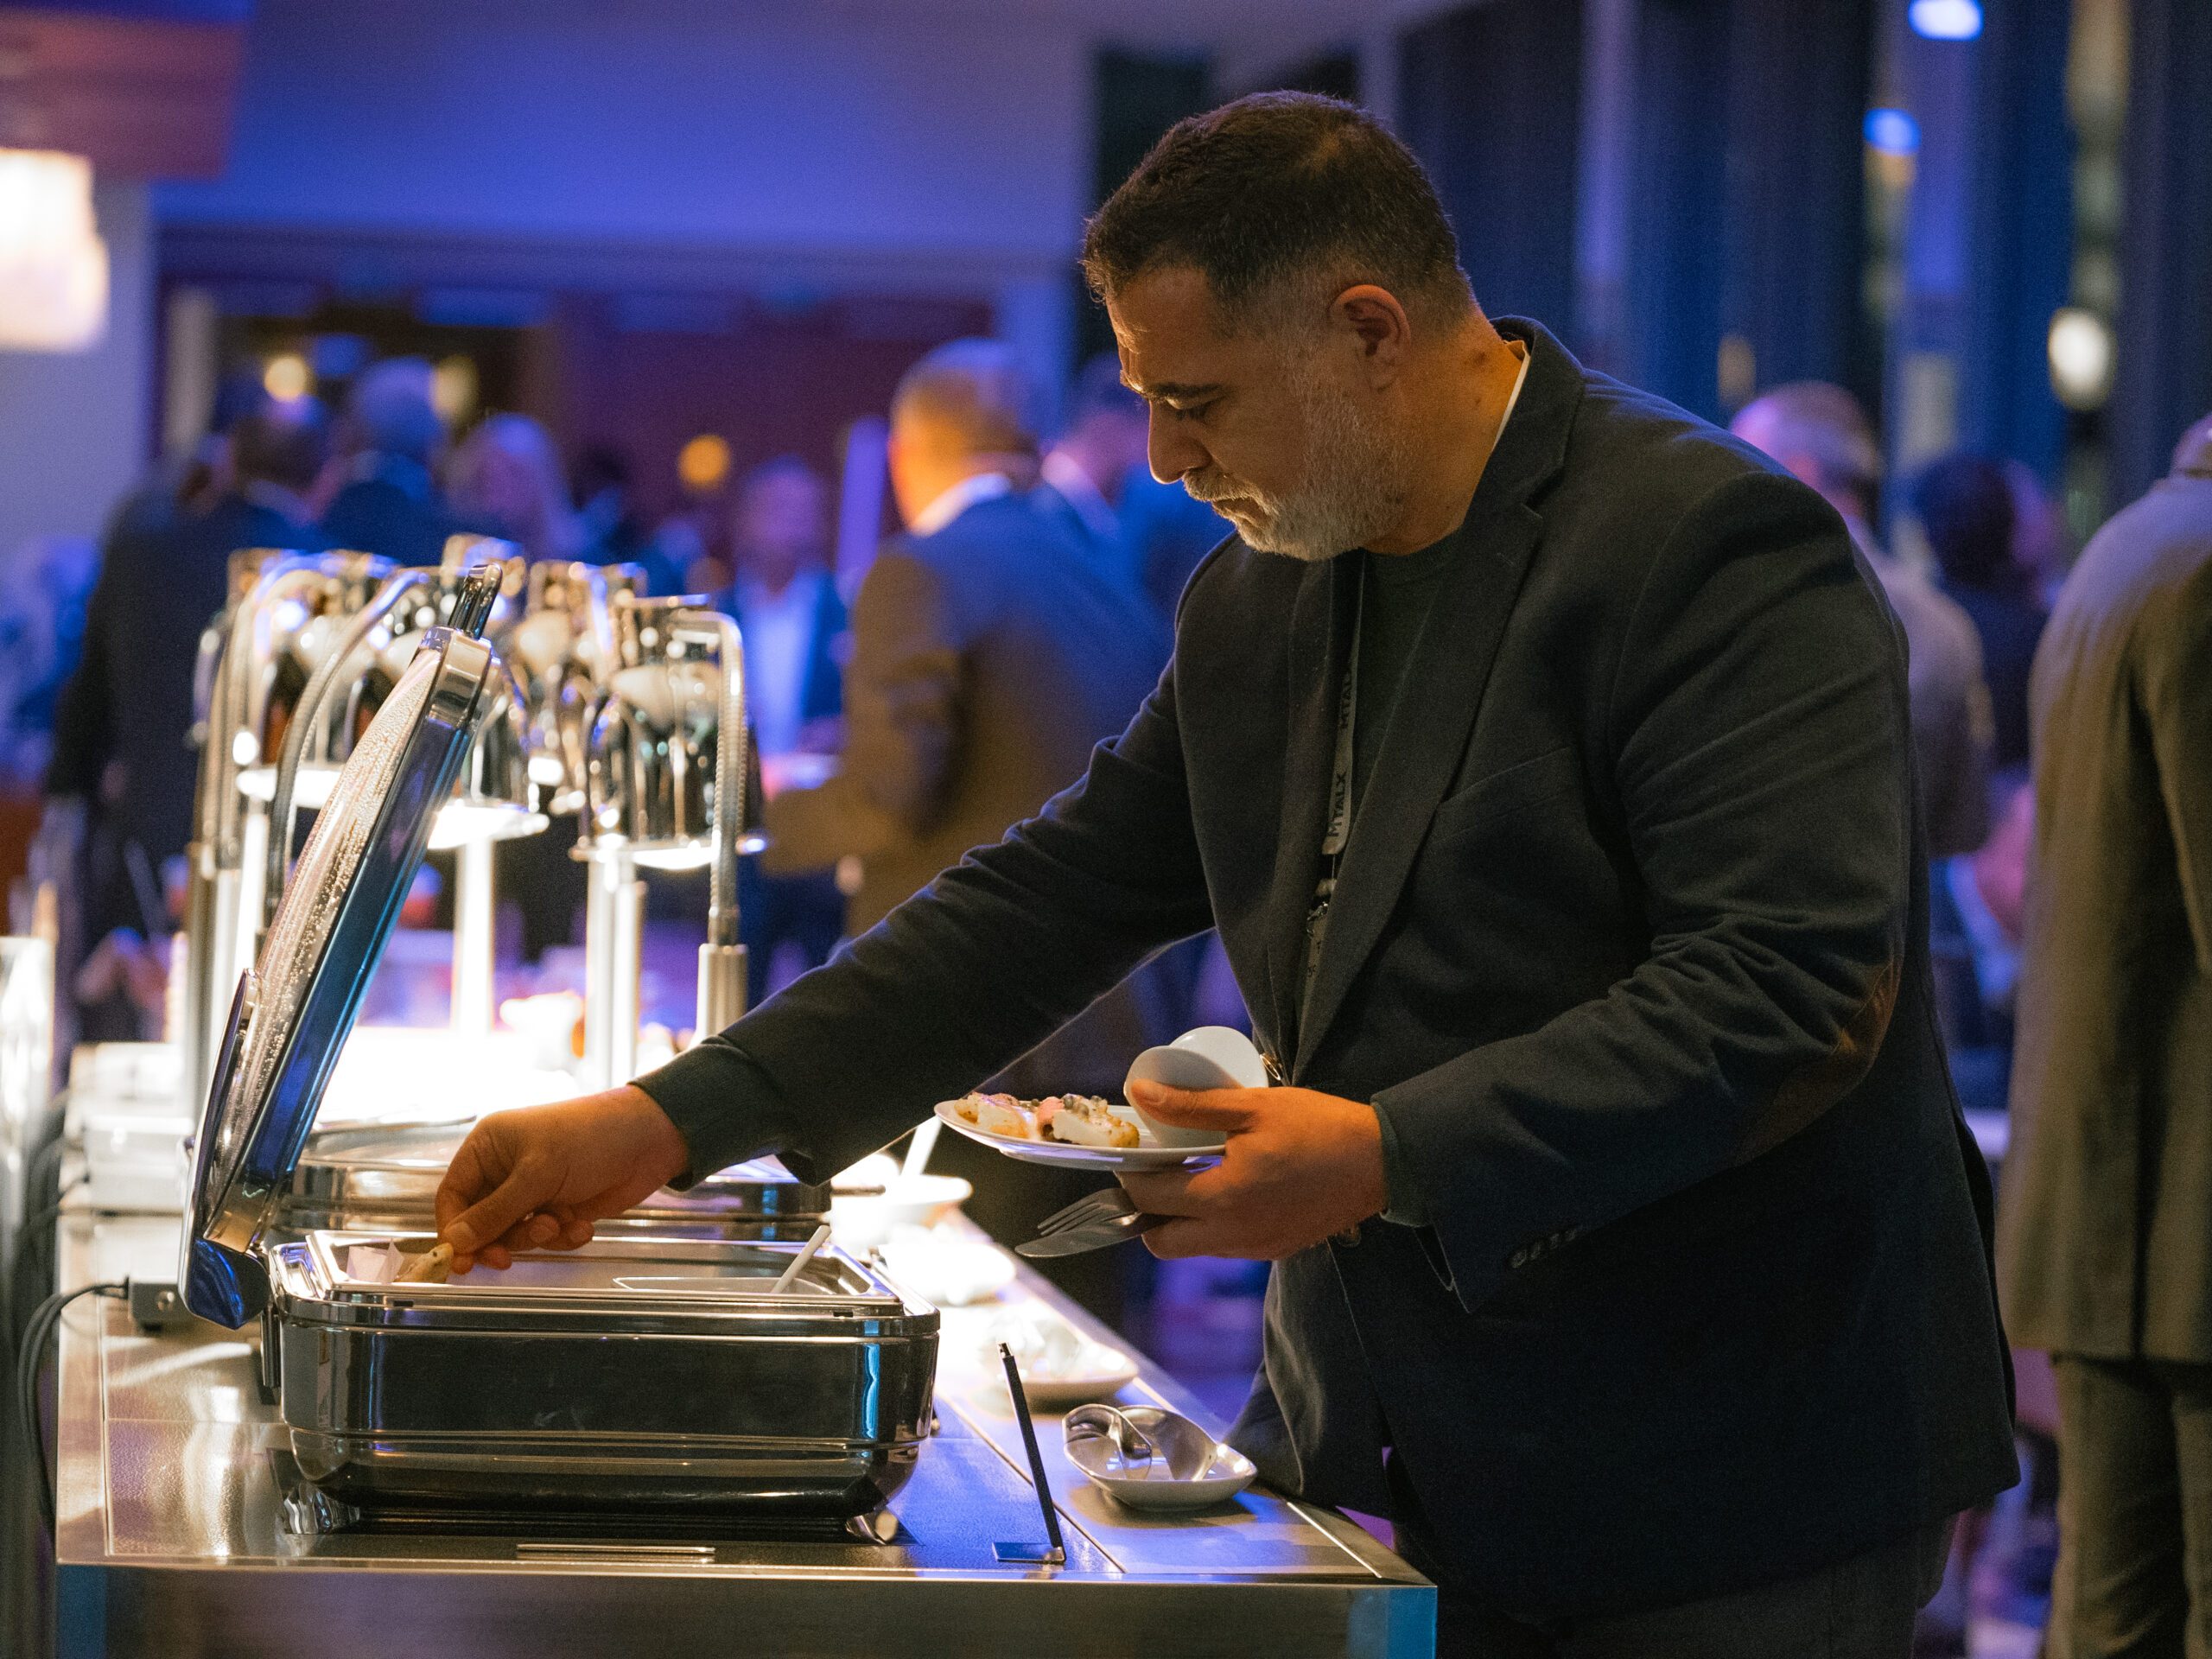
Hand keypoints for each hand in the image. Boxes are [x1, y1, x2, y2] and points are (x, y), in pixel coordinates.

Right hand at [433, 1086, 690, 1271]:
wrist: (650, 1140)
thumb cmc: (588, 1139)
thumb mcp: (536, 1174)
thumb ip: (495, 1212)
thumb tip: (454, 1242)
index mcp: (489, 1148)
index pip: (453, 1195)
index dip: (454, 1230)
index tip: (460, 1262)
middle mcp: (507, 1169)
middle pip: (482, 1221)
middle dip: (501, 1238)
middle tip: (508, 1258)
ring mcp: (535, 1189)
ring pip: (516, 1233)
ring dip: (537, 1236)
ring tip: (559, 1223)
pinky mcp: (561, 1206)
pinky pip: (547, 1235)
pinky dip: (563, 1235)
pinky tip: (583, 1226)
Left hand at [1119, 1081, 1387, 1259]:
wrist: (1379, 1162)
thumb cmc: (1318, 1127)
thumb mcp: (1252, 1107)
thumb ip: (1191, 1107)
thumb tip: (1140, 1095)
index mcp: (1224, 1198)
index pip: (1150, 1197)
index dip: (1130, 1173)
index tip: (1131, 1150)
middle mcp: (1233, 1235)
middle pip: (1160, 1241)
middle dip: (1145, 1210)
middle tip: (1154, 1170)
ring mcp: (1254, 1248)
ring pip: (1191, 1247)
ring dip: (1178, 1219)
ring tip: (1189, 1175)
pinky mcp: (1273, 1250)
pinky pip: (1223, 1247)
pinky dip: (1210, 1224)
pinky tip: (1224, 1187)